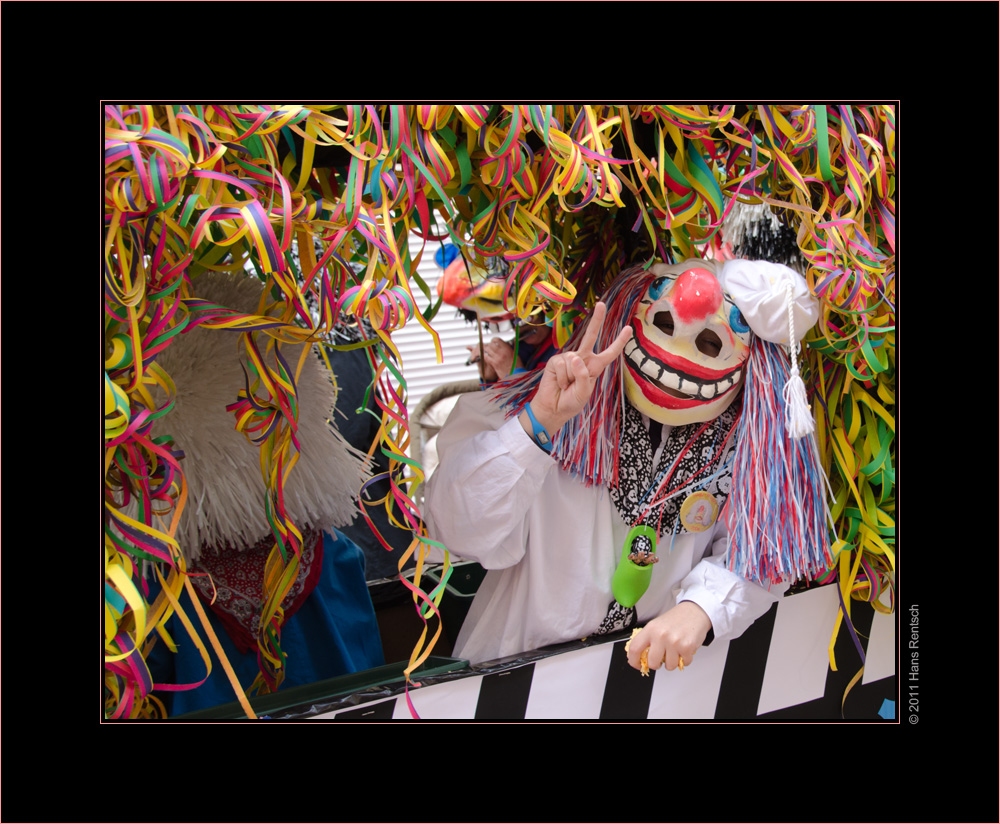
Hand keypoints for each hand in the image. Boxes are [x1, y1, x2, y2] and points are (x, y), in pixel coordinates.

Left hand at [468, 339, 519, 381]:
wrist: (515, 375)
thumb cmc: (516, 365)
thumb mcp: (515, 354)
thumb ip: (508, 348)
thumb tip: (504, 344)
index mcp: (507, 349)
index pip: (497, 340)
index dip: (494, 340)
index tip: (493, 341)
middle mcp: (501, 352)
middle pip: (490, 344)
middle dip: (489, 345)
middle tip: (490, 347)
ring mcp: (497, 358)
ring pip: (487, 350)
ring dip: (486, 350)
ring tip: (488, 351)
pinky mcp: (494, 364)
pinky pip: (486, 357)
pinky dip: (485, 356)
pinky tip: (486, 356)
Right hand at [520, 302, 631, 435]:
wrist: (553, 408)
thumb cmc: (571, 402)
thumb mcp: (584, 393)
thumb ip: (583, 376)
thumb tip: (574, 357)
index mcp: (594, 367)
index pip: (609, 353)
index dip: (619, 342)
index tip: (628, 328)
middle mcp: (582, 359)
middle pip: (591, 336)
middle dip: (596, 320)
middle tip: (602, 304)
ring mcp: (568, 358)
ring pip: (573, 360)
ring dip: (570, 378)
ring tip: (566, 386)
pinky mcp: (556, 361)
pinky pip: (562, 365)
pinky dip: (562, 377)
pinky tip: (559, 383)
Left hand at [626, 601, 712, 672]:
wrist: (694, 612)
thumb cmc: (675, 619)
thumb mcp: (656, 625)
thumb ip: (648, 640)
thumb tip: (640, 657)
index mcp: (650, 629)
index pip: (634, 649)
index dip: (634, 661)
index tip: (638, 665)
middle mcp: (660, 635)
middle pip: (652, 663)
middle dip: (656, 665)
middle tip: (660, 659)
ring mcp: (674, 642)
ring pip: (669, 666)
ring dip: (672, 662)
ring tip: (674, 651)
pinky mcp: (687, 647)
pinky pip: (683, 664)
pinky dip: (684, 660)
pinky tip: (684, 649)